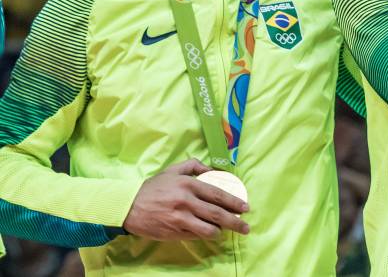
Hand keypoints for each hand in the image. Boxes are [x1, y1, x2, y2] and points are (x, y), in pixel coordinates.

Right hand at [123, 159, 249, 240]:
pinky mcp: (173, 232)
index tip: (245, 207)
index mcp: (188, 185)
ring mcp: (179, 219)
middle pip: (216, 213)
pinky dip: (205, 235)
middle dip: (235, 221)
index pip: (217, 194)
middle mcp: (186, 202)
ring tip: (228, 231)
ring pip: (208, 228)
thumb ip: (194, 165)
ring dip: (221, 231)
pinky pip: (195, 236)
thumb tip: (213, 169)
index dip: (234, 202)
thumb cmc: (153, 187)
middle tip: (246, 227)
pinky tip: (210, 234)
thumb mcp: (173, 170)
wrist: (128, 206)